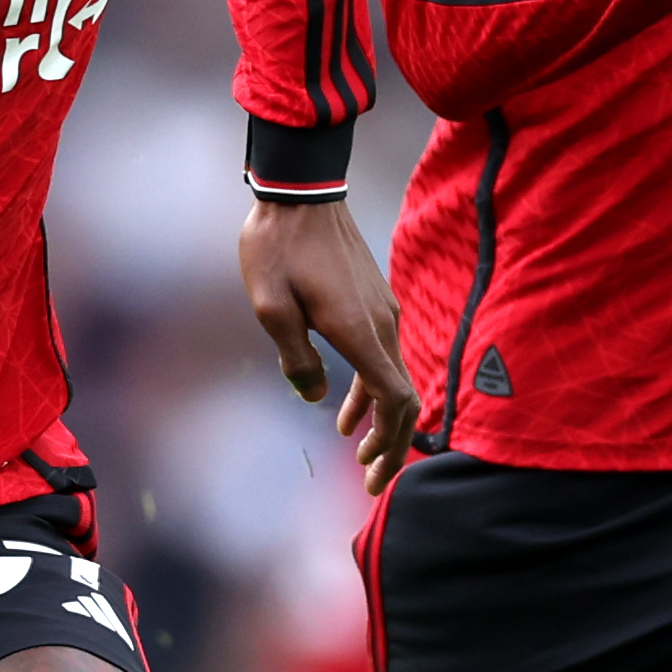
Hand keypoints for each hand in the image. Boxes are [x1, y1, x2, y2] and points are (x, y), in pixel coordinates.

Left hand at [240, 193, 422, 492]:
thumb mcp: (270, 306)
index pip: (395, 399)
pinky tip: (346, 405)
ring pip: (393, 377)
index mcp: (360, 330)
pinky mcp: (375, 301)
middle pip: (401, 397)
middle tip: (371, 480)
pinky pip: (382, 356)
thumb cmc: (278, 246)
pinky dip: (372, 388)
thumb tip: (315, 396)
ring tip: (357, 450)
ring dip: (379, 417)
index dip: (389, 441)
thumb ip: (294, 358)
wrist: (302, 191)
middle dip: (390, 443)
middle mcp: (382, 323)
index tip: (372, 472)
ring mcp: (383, 311)